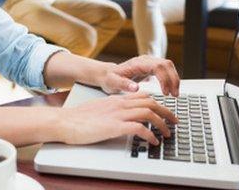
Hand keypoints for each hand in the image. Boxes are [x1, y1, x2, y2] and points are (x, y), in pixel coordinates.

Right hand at [59, 92, 176, 144]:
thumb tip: (122, 117)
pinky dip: (150, 135)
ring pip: (148, 113)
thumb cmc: (78, 118)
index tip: (165, 112)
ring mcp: (117, 114)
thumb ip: (112, 109)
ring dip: (162, 124)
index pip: (144, 96)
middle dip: (166, 112)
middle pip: (151, 102)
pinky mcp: (114, 126)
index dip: (158, 103)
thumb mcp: (99, 108)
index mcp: (116, 99)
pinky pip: (139, 128)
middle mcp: (119, 104)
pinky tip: (152, 141)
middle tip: (174, 122)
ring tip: (167, 134)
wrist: (64, 121)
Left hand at [97, 55, 179, 95]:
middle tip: (174, 95)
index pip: (158, 66)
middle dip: (173, 79)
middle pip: (166, 64)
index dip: (165, 79)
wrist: (108, 74)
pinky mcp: (152, 67)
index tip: (166, 92)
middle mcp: (145, 60)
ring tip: (174, 94)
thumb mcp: (112, 82)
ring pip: (168, 66)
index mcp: (137, 63)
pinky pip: (166, 70)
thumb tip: (136, 88)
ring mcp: (149, 62)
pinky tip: (171, 90)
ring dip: (174, 79)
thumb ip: (123, 84)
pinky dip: (171, 79)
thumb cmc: (110, 78)